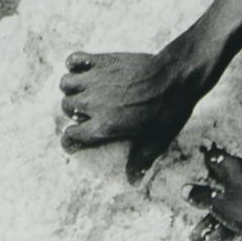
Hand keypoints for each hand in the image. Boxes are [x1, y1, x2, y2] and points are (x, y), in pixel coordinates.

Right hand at [59, 50, 199, 183]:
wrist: (176, 76)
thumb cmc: (168, 111)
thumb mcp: (156, 141)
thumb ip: (140, 160)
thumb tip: (133, 181)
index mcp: (103, 127)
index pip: (70, 136)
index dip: (69, 140)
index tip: (73, 140)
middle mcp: (93, 104)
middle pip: (66, 107)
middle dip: (72, 112)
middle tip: (85, 112)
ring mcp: (95, 80)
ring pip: (65, 84)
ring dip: (71, 88)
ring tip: (83, 91)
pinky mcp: (102, 61)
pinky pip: (74, 60)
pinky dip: (73, 64)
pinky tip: (82, 69)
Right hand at [184, 146, 241, 240]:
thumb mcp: (221, 205)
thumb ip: (202, 197)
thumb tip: (185, 188)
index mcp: (235, 166)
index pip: (214, 158)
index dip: (202, 163)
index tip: (193, 168)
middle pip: (221, 182)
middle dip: (206, 200)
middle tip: (193, 208)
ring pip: (232, 199)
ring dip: (215, 217)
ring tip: (200, 236)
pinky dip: (231, 219)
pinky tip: (219, 236)